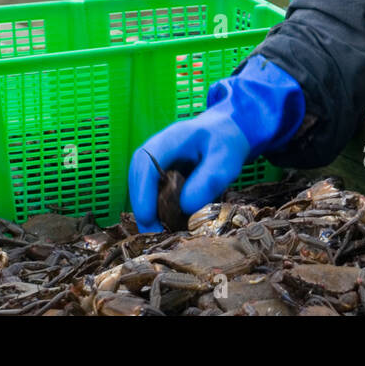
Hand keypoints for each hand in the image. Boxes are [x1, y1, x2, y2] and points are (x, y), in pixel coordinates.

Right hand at [129, 103, 250, 232]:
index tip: (148, 218)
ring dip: (149, 210)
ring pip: (142, 187)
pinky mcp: (159, 172)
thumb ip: (209, 180)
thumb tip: (186, 206)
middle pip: (138, 180)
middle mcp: (155, 149)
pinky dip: (157, 207)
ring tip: (163, 232)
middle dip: (143, 208)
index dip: (142, 193)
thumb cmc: (226, 141)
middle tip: (156, 234)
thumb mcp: (226, 159)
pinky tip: (170, 223)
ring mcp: (155, 161)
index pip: (145, 166)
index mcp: (169, 140)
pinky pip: (151, 191)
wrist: (227, 131)